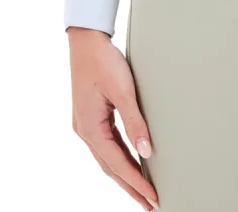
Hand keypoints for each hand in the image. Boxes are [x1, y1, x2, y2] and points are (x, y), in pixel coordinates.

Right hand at [67, 26, 159, 209]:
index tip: (152, 197)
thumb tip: (147, 151)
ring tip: (143, 189)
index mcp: (90, 129)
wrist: (87, 41)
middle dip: (130, 186)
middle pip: (111, 167)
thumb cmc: (102, 61)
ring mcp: (87, 125)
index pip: (117, 165)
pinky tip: (131, 161)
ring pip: (108, 158)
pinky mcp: (91, 117)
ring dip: (126, 174)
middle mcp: (85, 131)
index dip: (136, 182)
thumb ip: (135, 122)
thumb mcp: (123, 91)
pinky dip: (120, 158)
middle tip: (149, 203)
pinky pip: (107, 145)